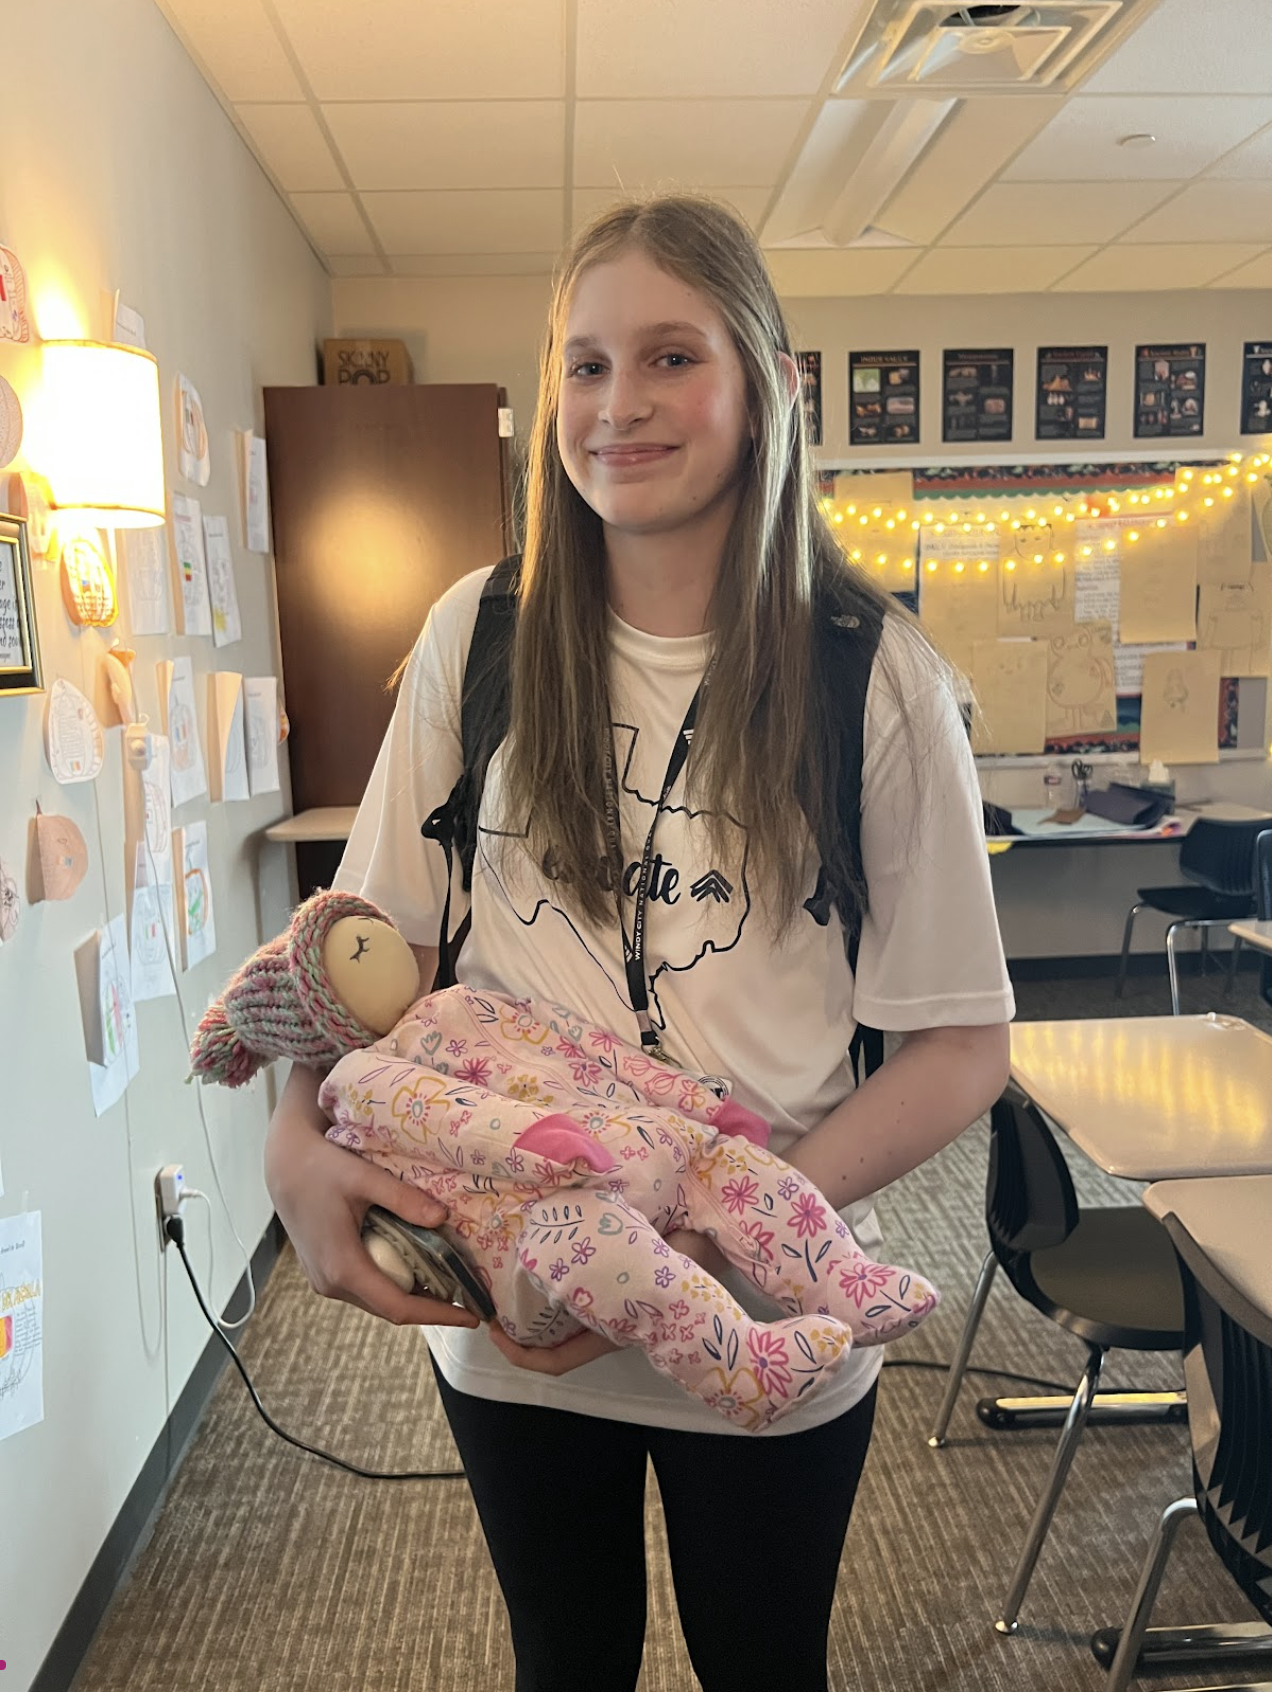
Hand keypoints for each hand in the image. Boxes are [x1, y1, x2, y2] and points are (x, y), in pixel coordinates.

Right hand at [265, 1067, 479, 1330]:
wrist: (284, 1164)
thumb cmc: (322, 1167)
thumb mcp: (365, 1178)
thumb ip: (403, 1200)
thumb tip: (443, 1219)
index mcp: (342, 1268)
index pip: (399, 1307)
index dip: (438, 1314)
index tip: (471, 1316)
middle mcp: (331, 1284)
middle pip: (389, 1307)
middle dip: (431, 1306)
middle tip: (468, 1295)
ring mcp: (324, 1280)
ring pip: (376, 1299)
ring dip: (412, 1295)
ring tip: (450, 1283)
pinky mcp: (323, 1271)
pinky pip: (365, 1287)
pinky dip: (394, 1282)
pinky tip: (417, 1267)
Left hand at [486, 1227, 726, 1376]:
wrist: (718, 1247)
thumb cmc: (692, 1259)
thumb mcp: (660, 1256)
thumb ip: (628, 1250)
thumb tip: (587, 1234)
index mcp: (611, 1329)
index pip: (556, 1362)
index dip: (519, 1356)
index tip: (491, 1330)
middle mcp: (605, 1323)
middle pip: (550, 1341)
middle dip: (516, 1324)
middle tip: (488, 1291)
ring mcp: (608, 1307)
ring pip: (559, 1318)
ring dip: (533, 1302)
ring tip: (507, 1269)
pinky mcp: (611, 1288)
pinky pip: (573, 1293)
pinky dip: (554, 1281)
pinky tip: (543, 1249)